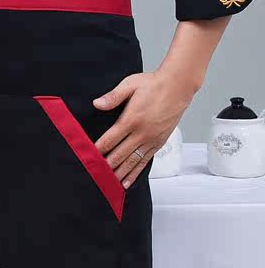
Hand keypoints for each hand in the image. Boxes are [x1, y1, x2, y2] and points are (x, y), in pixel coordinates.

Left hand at [92, 69, 195, 189]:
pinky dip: (135, 172)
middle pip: (119, 154)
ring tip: (108, 184)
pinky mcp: (159, 142)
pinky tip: (127, 180)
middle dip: (106, 166)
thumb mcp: (130, 84)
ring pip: (132, 162)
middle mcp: (142, 132)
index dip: (98, 149)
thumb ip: (113, 96)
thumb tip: (97, 103)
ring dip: (119, 173)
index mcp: (132, 119)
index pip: (110, 139)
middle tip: (95, 175)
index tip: (88, 157)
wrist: (178, 87)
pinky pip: (145, 161)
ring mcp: (151, 139)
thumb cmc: (154, 84)